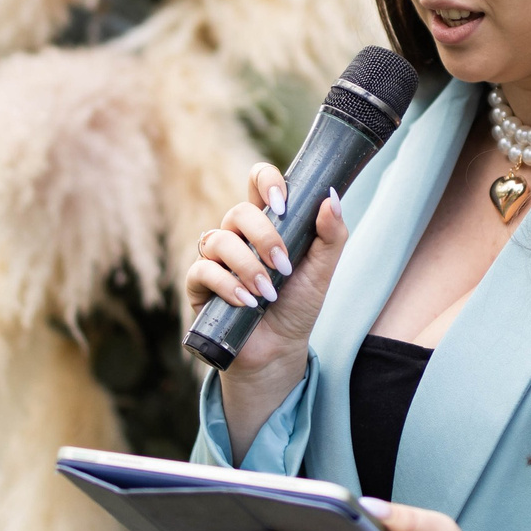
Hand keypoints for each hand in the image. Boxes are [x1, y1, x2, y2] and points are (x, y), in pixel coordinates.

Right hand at [183, 164, 348, 376]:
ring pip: (218, 240)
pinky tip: (247, 302)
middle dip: (264, 237)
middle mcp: (238, 235)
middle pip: (239, 211)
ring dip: (248, 266)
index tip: (283, 203)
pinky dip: (227, 285)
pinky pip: (202, 270)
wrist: (278, 349)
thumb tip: (331, 197)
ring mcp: (216, 258)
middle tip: (283, 265)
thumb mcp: (322, 271)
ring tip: (267, 293)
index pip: (258, 181)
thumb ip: (331, 235)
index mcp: (267, 222)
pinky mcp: (199, 283)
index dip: (266, 181)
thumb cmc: (298, 305)